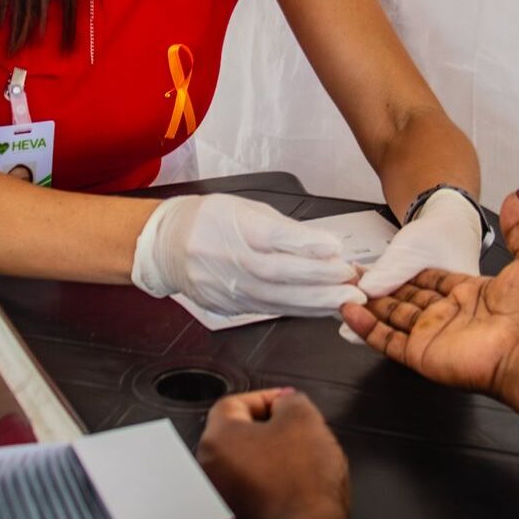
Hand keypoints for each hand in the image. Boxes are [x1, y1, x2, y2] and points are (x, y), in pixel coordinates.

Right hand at [133, 194, 364, 316]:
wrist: (167, 245)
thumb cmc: (211, 220)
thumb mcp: (246, 209)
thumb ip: (285, 229)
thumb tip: (324, 246)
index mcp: (232, 226)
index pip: (273, 237)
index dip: (306, 245)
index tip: (335, 249)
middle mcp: (229, 259)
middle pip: (278, 273)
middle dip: (320, 280)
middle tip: (352, 282)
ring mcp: (228, 286)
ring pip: (277, 298)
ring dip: (315, 301)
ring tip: (345, 300)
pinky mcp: (230, 306)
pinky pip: (270, 309)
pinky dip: (299, 309)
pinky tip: (321, 309)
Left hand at [198, 389, 351, 518]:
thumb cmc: (302, 483)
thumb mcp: (304, 418)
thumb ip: (290, 400)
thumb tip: (286, 403)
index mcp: (217, 440)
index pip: (235, 403)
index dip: (267, 398)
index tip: (286, 403)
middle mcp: (208, 471)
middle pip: (236, 437)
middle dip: (267, 431)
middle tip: (295, 434)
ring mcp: (217, 502)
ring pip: (242, 467)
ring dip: (266, 461)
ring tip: (296, 464)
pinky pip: (247, 495)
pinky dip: (265, 489)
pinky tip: (289, 489)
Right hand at [340, 191, 518, 398]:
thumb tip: (517, 196)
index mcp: (472, 294)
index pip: (433, 280)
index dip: (410, 270)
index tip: (388, 261)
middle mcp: (450, 315)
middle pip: (408, 298)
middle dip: (383, 287)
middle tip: (357, 275)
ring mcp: (434, 335)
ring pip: (392, 318)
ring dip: (369, 306)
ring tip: (344, 290)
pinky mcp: (422, 354)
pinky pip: (387, 341)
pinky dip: (366, 329)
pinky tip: (349, 313)